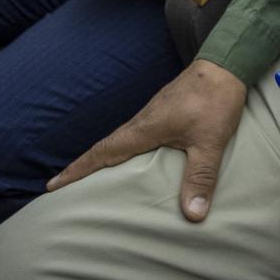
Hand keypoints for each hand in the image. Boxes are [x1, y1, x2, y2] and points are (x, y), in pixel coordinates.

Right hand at [49, 59, 246, 218]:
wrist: (226, 64)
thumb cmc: (215, 100)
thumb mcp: (210, 142)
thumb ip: (200, 177)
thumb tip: (193, 215)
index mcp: (144, 129)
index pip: (102, 153)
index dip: (77, 170)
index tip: (53, 186)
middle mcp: (141, 122)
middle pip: (104, 149)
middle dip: (82, 169)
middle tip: (61, 190)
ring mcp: (151, 116)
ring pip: (119, 142)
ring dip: (102, 160)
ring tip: (90, 182)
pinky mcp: (164, 113)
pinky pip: (135, 137)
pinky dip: (123, 151)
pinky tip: (130, 161)